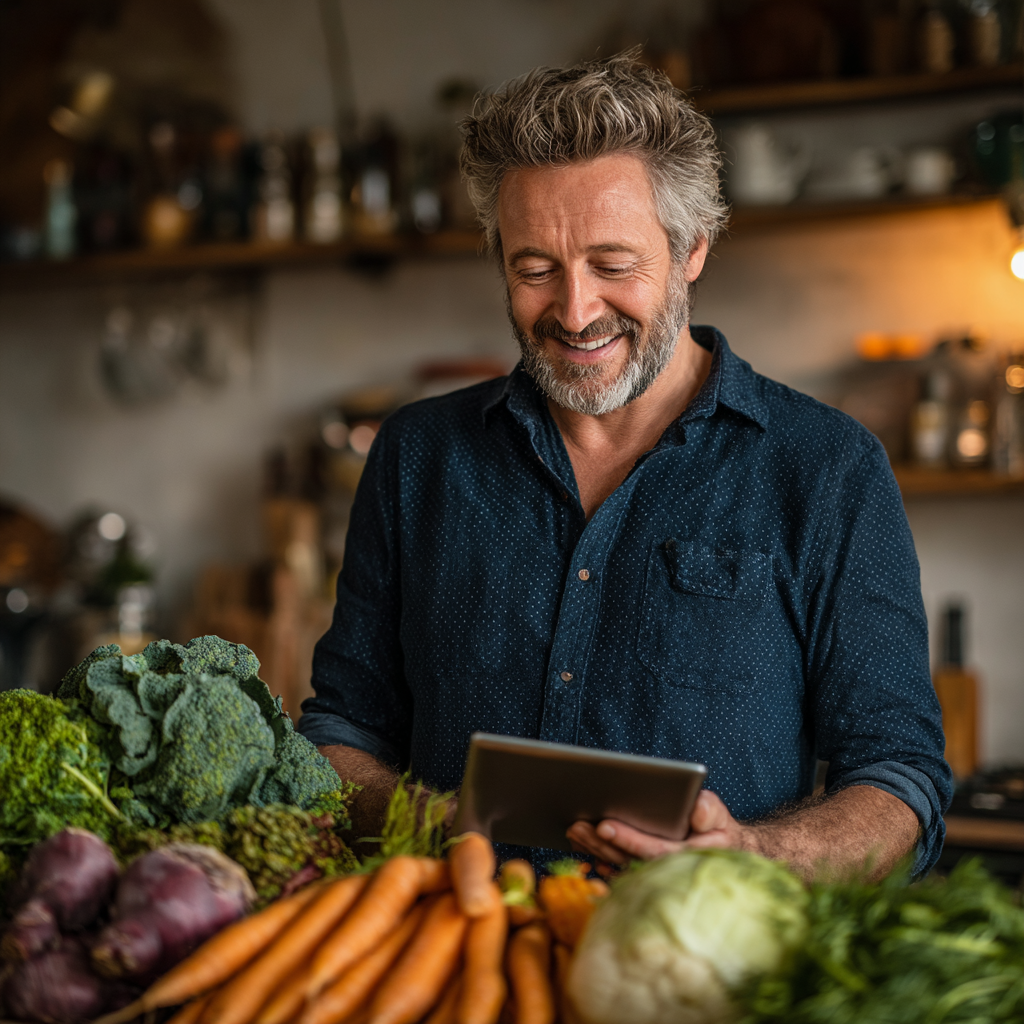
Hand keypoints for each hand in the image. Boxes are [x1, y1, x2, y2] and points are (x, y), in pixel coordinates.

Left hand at [566, 790, 748, 872]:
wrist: (718, 847)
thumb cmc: (715, 825)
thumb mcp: (716, 813)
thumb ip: (709, 811)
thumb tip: (696, 814)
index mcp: (686, 856)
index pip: (654, 850)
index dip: (629, 839)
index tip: (605, 826)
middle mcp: (666, 870)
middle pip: (629, 859)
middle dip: (601, 843)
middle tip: (578, 826)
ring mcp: (652, 874)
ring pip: (618, 865)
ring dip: (594, 849)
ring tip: (574, 830)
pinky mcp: (641, 873)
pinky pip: (615, 869)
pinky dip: (597, 857)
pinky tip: (581, 845)